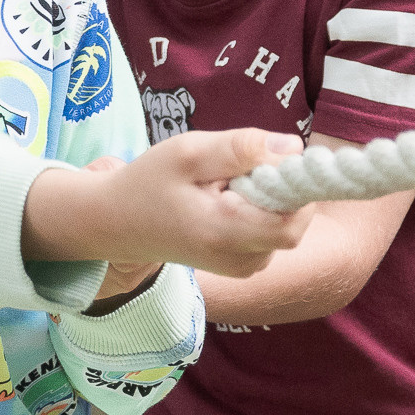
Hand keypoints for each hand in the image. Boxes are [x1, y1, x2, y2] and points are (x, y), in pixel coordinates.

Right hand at [24, 129, 311, 280]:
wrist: (118, 223)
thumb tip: (293, 147)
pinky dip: (260, 211)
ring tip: (225, 185)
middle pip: (294, 223)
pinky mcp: (243, 264)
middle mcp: (241, 259)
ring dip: (269, 199)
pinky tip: (227, 200)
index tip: (276, 157)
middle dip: (282, 189)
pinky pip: (271, 232)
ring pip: (285, 226)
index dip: (297, 187)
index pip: (292, 220)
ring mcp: (244, 266)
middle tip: (241, 169)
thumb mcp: (189, 152)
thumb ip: (241, 148)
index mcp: (225, 234)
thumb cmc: (150, 183)